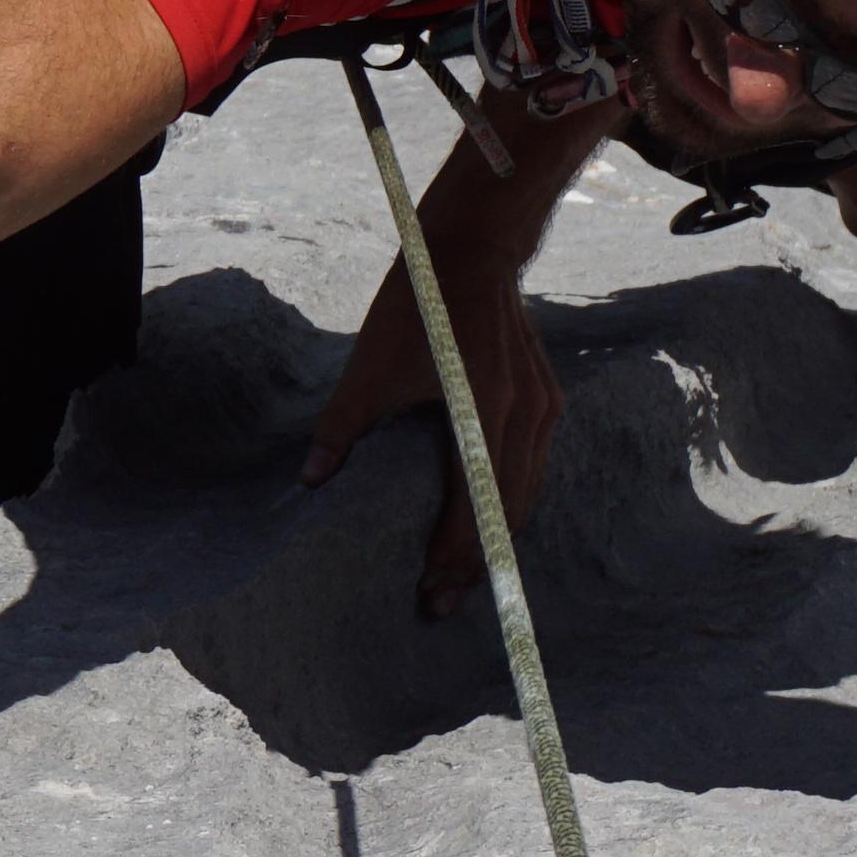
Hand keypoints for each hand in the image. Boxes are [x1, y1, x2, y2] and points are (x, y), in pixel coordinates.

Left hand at [303, 228, 561, 618]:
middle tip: (443, 604)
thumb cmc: (415, 307)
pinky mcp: (547, 398)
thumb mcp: (367, 368)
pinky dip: (512, 501)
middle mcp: (524, 418)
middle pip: (507, 515)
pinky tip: (488, 522)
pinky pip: (535, 466)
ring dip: (498, 539)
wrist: (470, 251)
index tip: (429, 596)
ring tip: (465, 576)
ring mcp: (543, 409)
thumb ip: (340, 427)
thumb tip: (309, 482)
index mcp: (482, 416)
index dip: (451, 559)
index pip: (472, 511)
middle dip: (476, 564)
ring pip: (527, 494)